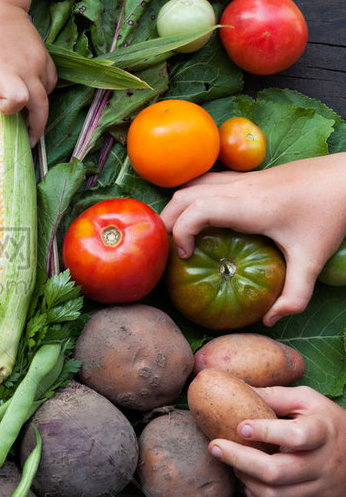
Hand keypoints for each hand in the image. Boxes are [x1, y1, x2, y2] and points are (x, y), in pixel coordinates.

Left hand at [0, 0, 56, 144]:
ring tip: (27, 122)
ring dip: (39, 112)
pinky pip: (51, 83)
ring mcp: (40, 63)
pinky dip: (44, 94)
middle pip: (41, 108)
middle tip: (25, 140)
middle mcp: (27, 68)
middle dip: (35, 128)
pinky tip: (32, 97)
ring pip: (48, 97)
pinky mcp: (46, 58)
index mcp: (5, 68)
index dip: (9, 108)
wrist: (1, 3)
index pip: (18, 99)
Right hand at [160, 154, 345, 324]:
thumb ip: (295, 294)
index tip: (185, 257)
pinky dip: (192, 197)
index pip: (196, 210)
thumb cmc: (331, 214)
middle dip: (166, 222)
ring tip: (177, 234)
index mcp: (249, 206)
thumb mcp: (313, 259)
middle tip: (169, 251)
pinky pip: (205, 181)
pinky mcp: (248, 175)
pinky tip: (199, 216)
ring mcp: (242, 178)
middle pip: (182, 196)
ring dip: (176, 208)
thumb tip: (270, 320)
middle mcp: (239, 187)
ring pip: (191, 185)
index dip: (180, 233)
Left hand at [208, 385, 345, 496]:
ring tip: (235, 465)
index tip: (240, 426)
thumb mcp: (308, 401)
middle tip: (216, 447)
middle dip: (238, 459)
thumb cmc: (329, 424)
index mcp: (322, 433)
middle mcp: (324, 465)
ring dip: (246, 481)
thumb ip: (274, 395)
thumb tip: (235, 387)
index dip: (265, 432)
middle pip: (276, 472)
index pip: (295, 436)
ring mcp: (323, 493)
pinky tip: (251, 492)